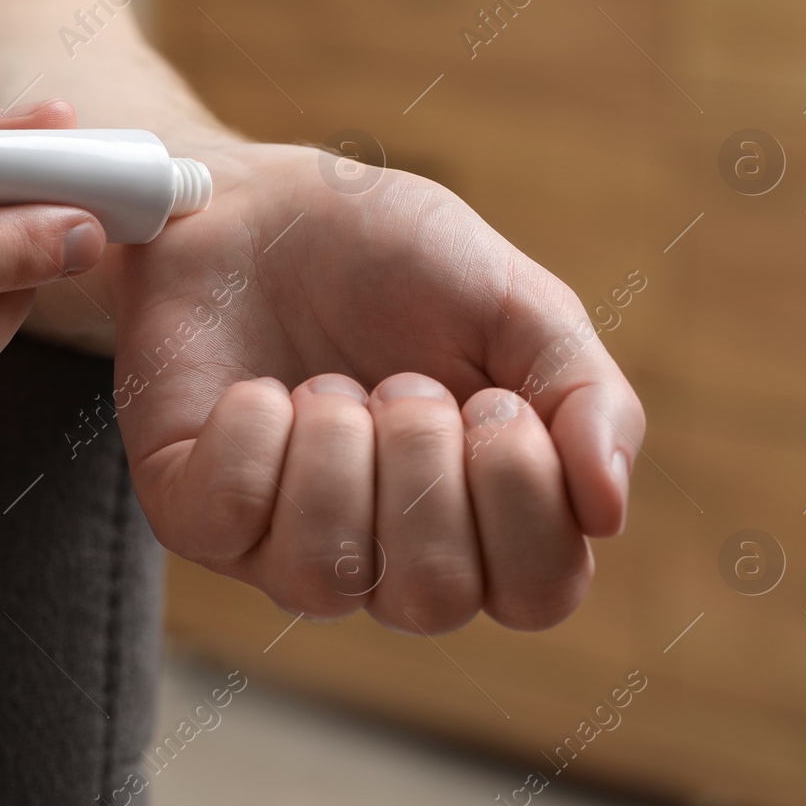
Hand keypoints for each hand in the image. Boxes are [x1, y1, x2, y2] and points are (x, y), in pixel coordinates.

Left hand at [103, 140, 644, 631]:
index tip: (495, 401)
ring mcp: (280, 542)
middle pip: (433, 601)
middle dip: (423, 464)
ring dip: (336, 451)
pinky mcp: (195, 512)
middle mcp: (383, 553)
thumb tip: (609, 510)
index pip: (538, 595)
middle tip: (401, 381)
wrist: (259, 204)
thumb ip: (586, 396)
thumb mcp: (516, 301)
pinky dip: (255, 432)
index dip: (525, 500)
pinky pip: (229, 515)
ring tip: (327, 384)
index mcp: (477, 518)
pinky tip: (261, 390)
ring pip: (322, 576)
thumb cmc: (392, 261)